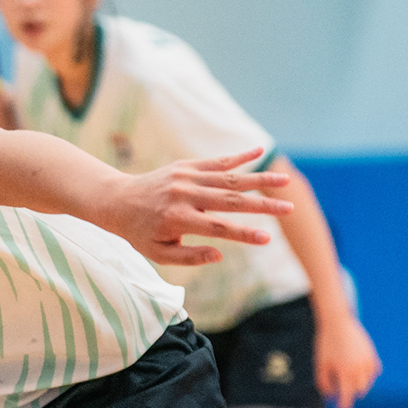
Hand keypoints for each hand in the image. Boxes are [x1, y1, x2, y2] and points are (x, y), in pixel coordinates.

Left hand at [103, 149, 293, 265]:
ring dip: (259, 178)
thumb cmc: (140, 232)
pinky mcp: (186, 166)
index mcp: (177, 219)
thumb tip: (219, 255)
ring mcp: (185, 177)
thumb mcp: (158, 252)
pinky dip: (239, 156)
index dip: (243, 234)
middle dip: (262, 205)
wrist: (117, 200)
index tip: (267, 238)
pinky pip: (216, 161)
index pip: (217, 228)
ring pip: (228, 177)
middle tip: (289, 208)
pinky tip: (260, 150)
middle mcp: (183, 195)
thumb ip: (188, 257)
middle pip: (230, 200)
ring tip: (285, 180)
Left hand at [315, 311, 380, 407]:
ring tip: (347, 380)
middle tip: (341, 393)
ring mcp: (368, 362)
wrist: (338, 324)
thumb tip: (330, 396)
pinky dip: (367, 376)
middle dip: (351, 395)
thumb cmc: (326, 345)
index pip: (347, 396)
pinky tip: (357, 373)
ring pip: (368, 382)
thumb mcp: (320, 365)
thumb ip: (324, 382)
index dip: (344, 406)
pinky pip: (374, 372)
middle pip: (359, 391)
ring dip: (359, 386)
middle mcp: (359, 369)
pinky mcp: (373, 355)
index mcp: (345, 372)